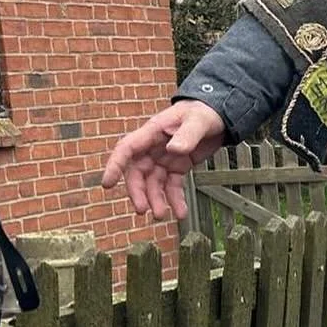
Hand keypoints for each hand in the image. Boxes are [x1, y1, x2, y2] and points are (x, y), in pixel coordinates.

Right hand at [102, 100, 226, 221]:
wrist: (219, 115)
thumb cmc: (204, 112)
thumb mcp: (198, 121)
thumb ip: (188, 135)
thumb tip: (174, 149)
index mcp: (153, 132)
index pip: (127, 149)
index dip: (115, 165)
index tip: (107, 183)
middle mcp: (154, 147)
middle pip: (138, 172)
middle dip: (138, 192)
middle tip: (142, 209)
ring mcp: (164, 158)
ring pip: (153, 183)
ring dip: (155, 200)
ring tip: (161, 215)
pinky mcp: (177, 167)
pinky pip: (172, 186)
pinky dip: (175, 200)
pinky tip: (180, 211)